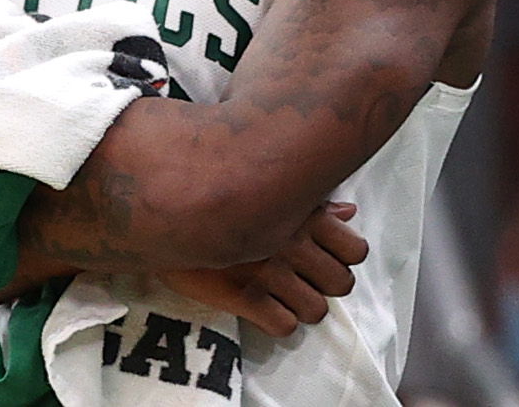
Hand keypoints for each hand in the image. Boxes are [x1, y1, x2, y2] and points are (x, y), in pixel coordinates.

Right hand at [157, 201, 366, 336]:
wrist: (162, 212)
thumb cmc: (220, 199)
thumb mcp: (269, 192)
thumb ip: (313, 205)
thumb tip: (349, 213)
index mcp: (301, 213)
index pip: (357, 250)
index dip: (345, 259)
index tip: (326, 257)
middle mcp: (290, 241)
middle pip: (341, 284)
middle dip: (325, 286)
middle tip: (304, 279)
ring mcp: (267, 270)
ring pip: (316, 311)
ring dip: (302, 306)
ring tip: (283, 295)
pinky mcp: (243, 295)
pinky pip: (284, 326)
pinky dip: (278, 322)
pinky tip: (264, 307)